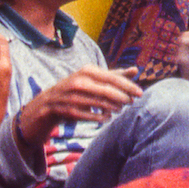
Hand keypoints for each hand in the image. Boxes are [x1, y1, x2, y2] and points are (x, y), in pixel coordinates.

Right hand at [21, 66, 142, 146]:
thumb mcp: (94, 78)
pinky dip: (100, 117)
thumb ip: (114, 75)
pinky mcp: (66, 110)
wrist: (48, 103)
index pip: (112, 78)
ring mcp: (71, 96)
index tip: (140, 93)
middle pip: (107, 90)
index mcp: (87, 71)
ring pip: (98, 103)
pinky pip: (88, 115)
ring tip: (120, 109)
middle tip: (131, 102)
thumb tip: (136, 70)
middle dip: (122, 97)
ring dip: (113, 108)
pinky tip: (107, 117)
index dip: (128, 86)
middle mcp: (78, 81)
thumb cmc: (78, 89)